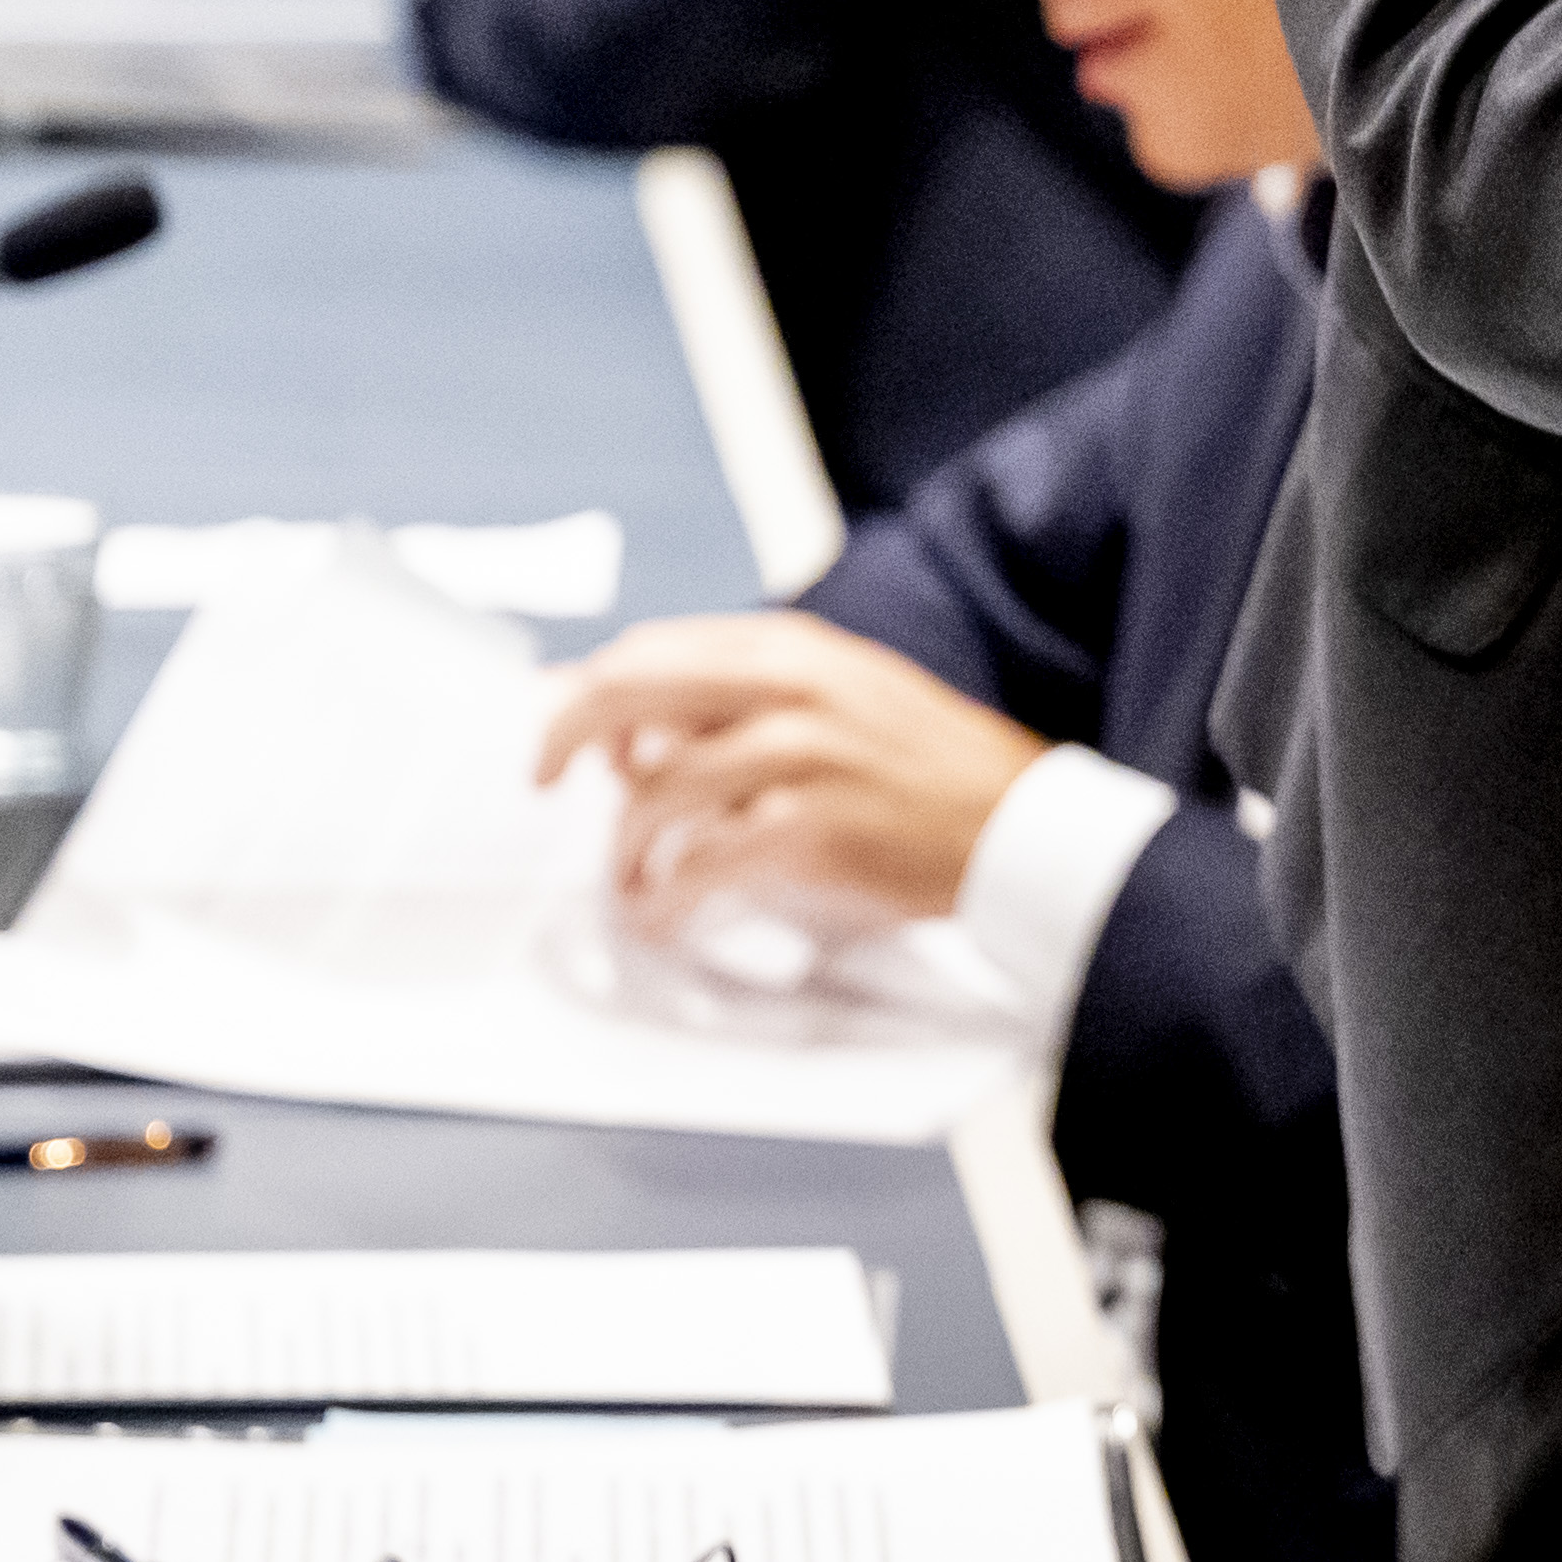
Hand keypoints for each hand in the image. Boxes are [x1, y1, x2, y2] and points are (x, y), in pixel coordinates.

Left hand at [529, 611, 1047, 937]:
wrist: (1020, 828)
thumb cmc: (931, 770)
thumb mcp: (847, 696)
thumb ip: (752, 699)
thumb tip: (645, 728)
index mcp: (794, 650)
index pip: (653, 649)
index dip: (594, 690)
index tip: (570, 732)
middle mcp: (789, 689)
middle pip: (628, 692)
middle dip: (564, 736)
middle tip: (542, 779)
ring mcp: (798, 757)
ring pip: (655, 790)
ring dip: (623, 844)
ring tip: (628, 878)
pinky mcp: (809, 829)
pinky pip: (699, 862)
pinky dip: (664, 895)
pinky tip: (661, 912)